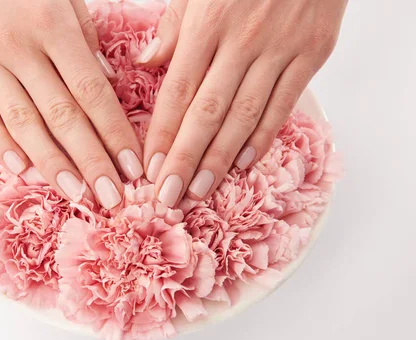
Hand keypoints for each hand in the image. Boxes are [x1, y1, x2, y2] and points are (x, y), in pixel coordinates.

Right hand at [0, 0, 144, 208]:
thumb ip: (84, 34)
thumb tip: (106, 81)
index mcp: (52, 24)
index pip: (91, 92)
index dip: (114, 133)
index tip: (132, 168)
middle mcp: (18, 47)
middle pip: (62, 116)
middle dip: (91, 162)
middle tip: (112, 198)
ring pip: (22, 123)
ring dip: (52, 165)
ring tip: (77, 195)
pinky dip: (1, 145)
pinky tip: (23, 170)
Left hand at [138, 0, 346, 206]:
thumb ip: (174, 25)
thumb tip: (146, 62)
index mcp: (207, 24)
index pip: (177, 91)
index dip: (162, 134)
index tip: (149, 168)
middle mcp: (241, 42)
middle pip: (207, 113)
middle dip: (185, 159)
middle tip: (168, 197)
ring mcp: (279, 50)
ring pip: (243, 116)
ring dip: (219, 160)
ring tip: (199, 191)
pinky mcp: (311, 55)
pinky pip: (282, 105)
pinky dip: (263, 137)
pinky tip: (242, 164)